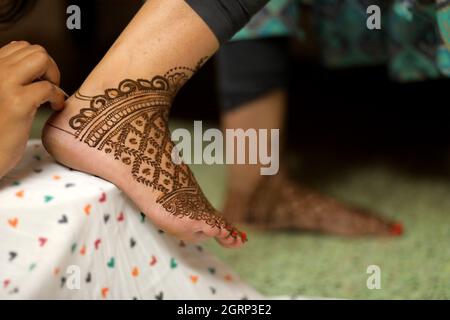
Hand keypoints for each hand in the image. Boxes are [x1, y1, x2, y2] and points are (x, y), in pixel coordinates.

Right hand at [0, 41, 64, 177]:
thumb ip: (9, 77)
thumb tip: (35, 65)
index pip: (19, 46)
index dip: (37, 63)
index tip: (40, 81)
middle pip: (35, 50)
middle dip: (49, 68)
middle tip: (49, 88)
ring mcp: (4, 84)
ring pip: (41, 59)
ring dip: (53, 76)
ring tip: (51, 95)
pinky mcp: (17, 103)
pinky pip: (48, 87)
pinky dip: (58, 97)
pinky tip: (54, 107)